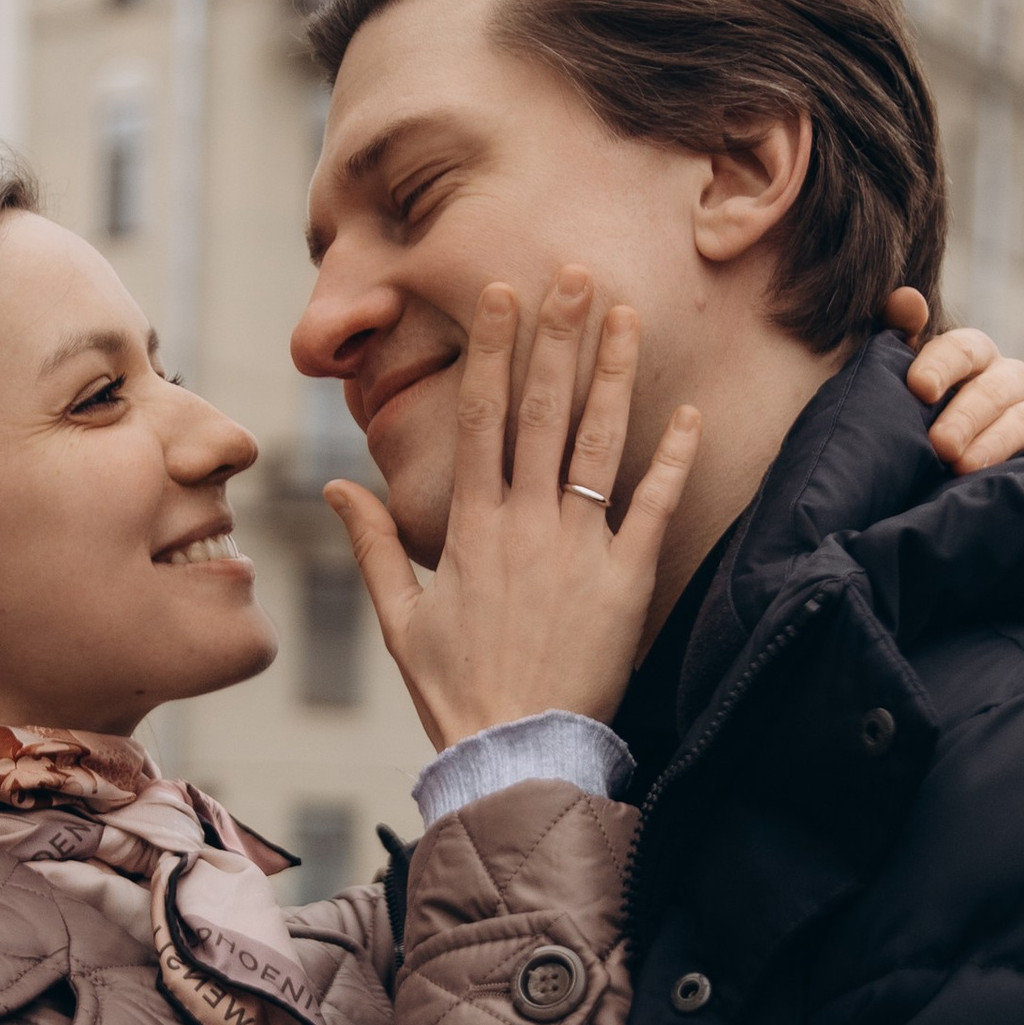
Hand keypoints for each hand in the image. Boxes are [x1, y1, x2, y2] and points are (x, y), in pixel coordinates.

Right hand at [324, 271, 699, 748]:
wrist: (514, 751)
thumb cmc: (454, 689)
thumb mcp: (399, 617)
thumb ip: (372, 544)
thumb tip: (335, 486)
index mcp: (470, 526)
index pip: (482, 417)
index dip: (494, 351)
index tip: (504, 294)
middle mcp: (524, 523)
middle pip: (541, 411)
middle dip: (558, 337)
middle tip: (574, 273)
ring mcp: (578, 548)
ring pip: (595, 443)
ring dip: (611, 375)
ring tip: (624, 315)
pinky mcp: (626, 580)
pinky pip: (653, 507)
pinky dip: (672, 458)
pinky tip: (689, 409)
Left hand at [885, 289, 1023, 466]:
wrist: (941, 458)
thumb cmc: (919, 412)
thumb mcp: (900, 374)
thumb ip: (898, 335)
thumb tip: (906, 299)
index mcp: (974, 356)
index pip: (963, 348)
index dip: (942, 365)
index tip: (919, 388)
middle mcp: (1008, 379)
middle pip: (995, 388)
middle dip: (967, 415)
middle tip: (940, 444)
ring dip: (999, 440)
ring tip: (964, 466)